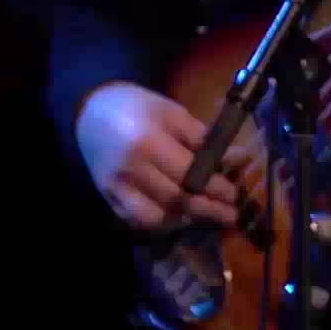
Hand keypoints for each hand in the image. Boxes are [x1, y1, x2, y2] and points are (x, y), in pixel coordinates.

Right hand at [74, 80, 254, 229]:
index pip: (189, 174)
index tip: (234, 194)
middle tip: (231, 215)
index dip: (214, 188)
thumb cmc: (139, 108)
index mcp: (148, 143)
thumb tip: (237, 158)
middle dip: (207, 209)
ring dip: (184, 218)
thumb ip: (204, 138)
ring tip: (206, 214)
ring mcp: (115, 187)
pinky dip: (159, 222)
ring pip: (154, 217)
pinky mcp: (107, 197)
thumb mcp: (174, 113)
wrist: (92, 112)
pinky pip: (135, 219)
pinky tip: (178, 216)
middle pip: (174, 199)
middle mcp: (130, 170)